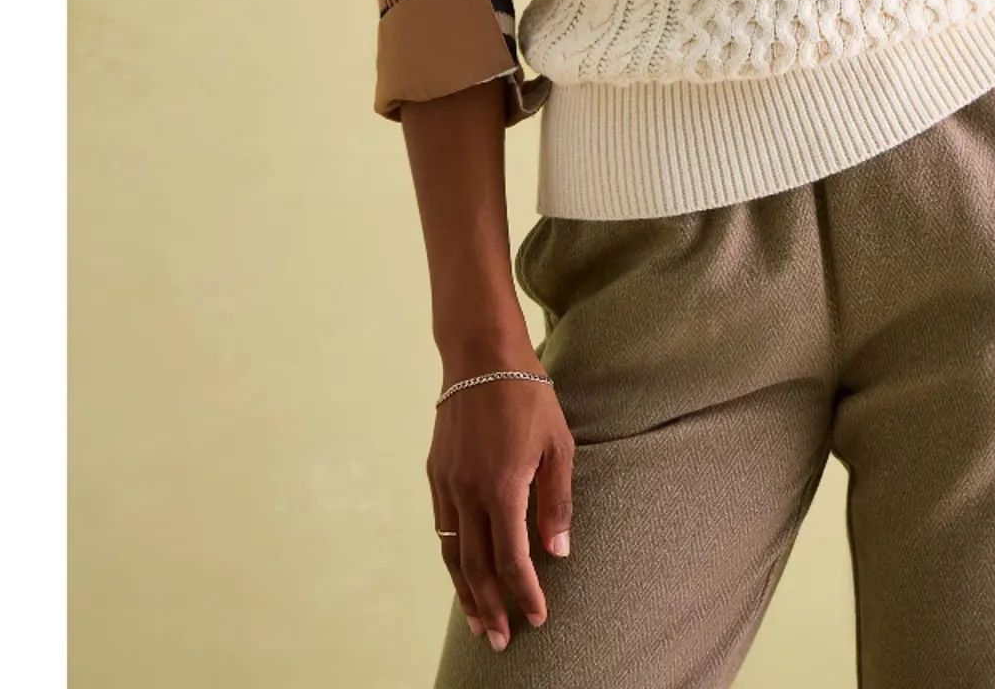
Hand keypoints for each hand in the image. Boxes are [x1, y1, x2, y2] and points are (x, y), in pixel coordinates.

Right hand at [429, 330, 574, 651]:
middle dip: (492, 607)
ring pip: (453, 554)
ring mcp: (447, 484)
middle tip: (503, 640)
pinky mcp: (436, 473)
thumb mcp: (557, 443)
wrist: (480, 354)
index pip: (512, 559)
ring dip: (466, 593)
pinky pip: (443, 528)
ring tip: (479, 622)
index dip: (526, 593)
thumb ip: (557, 500)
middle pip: (477, 568)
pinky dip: (453, 558)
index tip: (538, 617)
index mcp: (503, 488)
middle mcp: (469, 493)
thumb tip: (558, 551)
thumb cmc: (528, 393)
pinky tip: (462, 571)